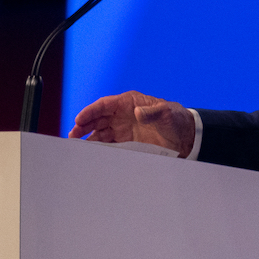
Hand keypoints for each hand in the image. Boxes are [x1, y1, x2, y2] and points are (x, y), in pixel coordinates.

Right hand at [69, 91, 195, 157]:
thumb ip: (152, 112)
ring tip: (77, 146)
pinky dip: (99, 149)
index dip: (90, 112)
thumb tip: (137, 112)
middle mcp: (122, 115)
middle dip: (84, 126)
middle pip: (98, 119)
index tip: (79, 119)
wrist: (185, 137)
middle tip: (73, 135)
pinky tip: (91, 155)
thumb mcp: (166, 114)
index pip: (104, 105)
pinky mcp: (126, 143)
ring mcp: (123, 129)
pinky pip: (109, 144)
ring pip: (100, 132)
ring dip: (88, 138)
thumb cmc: (176, 120)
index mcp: (129, 102)